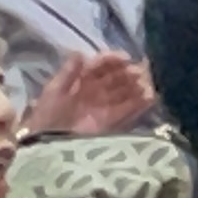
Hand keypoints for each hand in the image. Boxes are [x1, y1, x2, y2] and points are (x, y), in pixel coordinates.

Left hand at [28, 51, 155, 137]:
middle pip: (115, 78)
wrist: (47, 144)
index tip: (125, 58)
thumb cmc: (47, 116)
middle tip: (142, 71)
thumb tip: (81, 52)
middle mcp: (94, 92)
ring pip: (124, 93)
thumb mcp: (55, 91)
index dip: (112, 60)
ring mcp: (103, 108)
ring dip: (137, 87)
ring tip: (149, 83)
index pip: (99, 66)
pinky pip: (127, 111)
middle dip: (128, 73)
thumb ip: (68, 72)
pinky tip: (150, 98)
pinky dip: (139, 104)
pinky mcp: (110, 124)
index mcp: (80, 80)